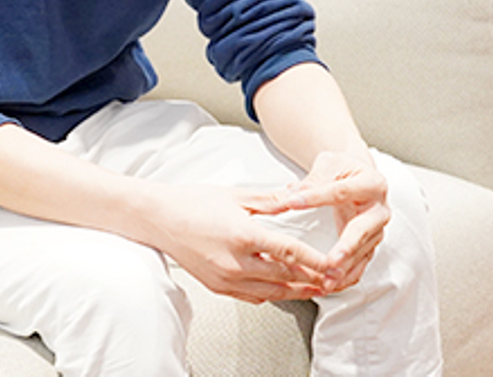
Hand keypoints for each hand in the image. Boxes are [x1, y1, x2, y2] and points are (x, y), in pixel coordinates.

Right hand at [141, 182, 336, 303]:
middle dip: (312, 280)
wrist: (158, 219)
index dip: (315, 261)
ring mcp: (225, 278)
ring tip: (315, 288)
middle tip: (333, 280)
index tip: (334, 265)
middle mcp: (235, 262)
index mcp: (242, 235)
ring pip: (271, 293)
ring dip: (295, 292)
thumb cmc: (192, 203)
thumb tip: (297, 196)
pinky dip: (272, 294)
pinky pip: (252, 297)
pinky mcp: (218, 287)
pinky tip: (283, 288)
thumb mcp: (236, 196)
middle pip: (284, 278)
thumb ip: (271, 200)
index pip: (288, 252)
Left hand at [243, 151, 389, 293]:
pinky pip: (361, 263)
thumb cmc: (343, 169)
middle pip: (362, 229)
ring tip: (327, 280)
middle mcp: (380, 208)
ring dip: (345, 268)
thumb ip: (312, 180)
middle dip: (347, 247)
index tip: (292, 202)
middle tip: (331, 261)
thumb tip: (291, 194)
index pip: (341, 191)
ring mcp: (378, 229)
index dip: (316, 196)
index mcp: (372, 183)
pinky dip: (347, 276)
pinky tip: (332, 285)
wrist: (359, 175)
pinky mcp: (371, 244)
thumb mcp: (329, 165)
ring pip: (362, 252)